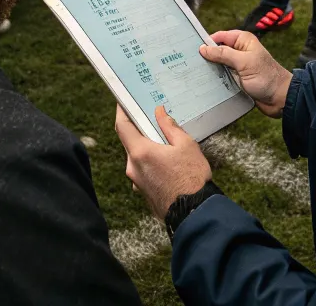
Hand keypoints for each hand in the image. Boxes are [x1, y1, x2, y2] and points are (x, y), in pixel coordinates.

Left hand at [115, 104, 212, 219]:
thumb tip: (159, 113)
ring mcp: (137, 182)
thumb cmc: (191, 178)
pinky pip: (143, 170)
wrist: (194, 213)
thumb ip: (169, 127)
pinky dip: (151, 162)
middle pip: (130, 142)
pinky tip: (167, 162)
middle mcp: (133, 168)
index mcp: (140, 152)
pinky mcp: (144, 192)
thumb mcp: (186, 145)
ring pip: (138, 157)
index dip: (121, 112)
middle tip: (152, 120)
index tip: (122, 102)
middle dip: (140, 130)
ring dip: (147, 148)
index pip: (122, 126)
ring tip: (166, 143)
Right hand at [200, 30, 292, 117]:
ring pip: (218, 65)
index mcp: (242, 41)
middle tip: (189, 63)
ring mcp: (238, 66)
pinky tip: (205, 83)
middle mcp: (239, 51)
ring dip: (210, 70)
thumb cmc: (266, 77)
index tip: (192, 49)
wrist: (280, 99)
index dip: (207, 42)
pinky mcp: (237, 78)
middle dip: (206, 57)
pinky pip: (222, 76)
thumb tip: (203, 48)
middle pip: (217, 51)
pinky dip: (215, 79)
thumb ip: (223, 54)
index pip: (219, 36)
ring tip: (194, 74)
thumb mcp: (243, 62)